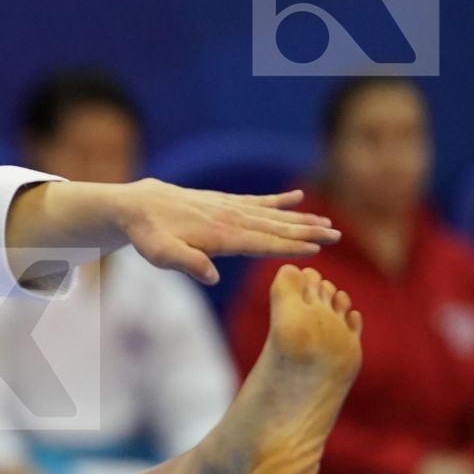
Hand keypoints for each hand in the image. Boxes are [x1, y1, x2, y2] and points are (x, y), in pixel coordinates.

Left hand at [117, 181, 339, 284]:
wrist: (136, 206)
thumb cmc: (148, 236)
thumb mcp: (160, 255)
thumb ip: (186, 264)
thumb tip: (212, 277)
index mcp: (219, 235)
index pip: (261, 243)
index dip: (289, 246)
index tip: (316, 249)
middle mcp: (229, 218)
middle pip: (275, 227)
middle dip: (307, 232)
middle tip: (337, 235)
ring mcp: (228, 208)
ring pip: (272, 214)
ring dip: (300, 218)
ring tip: (327, 222)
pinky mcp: (223, 202)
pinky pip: (256, 201)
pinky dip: (277, 200)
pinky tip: (296, 196)